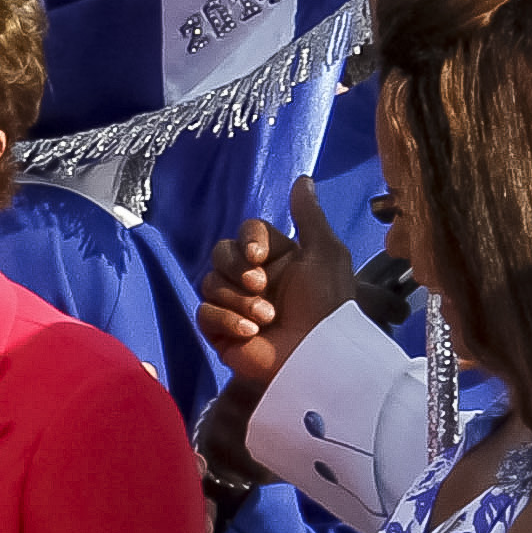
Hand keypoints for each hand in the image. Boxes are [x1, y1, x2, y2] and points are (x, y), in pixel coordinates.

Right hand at [197, 181, 360, 395]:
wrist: (316, 354)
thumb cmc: (327, 303)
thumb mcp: (325, 253)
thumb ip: (309, 215)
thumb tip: (303, 178)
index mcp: (275, 259)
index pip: (244, 233)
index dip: (248, 241)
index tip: (260, 256)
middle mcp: (252, 279)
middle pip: (220, 254)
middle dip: (238, 270)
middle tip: (262, 287)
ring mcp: (234, 306)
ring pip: (210, 283)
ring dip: (238, 300)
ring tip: (266, 319)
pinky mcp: (220, 332)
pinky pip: (204, 313)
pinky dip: (227, 320)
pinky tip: (250, 334)